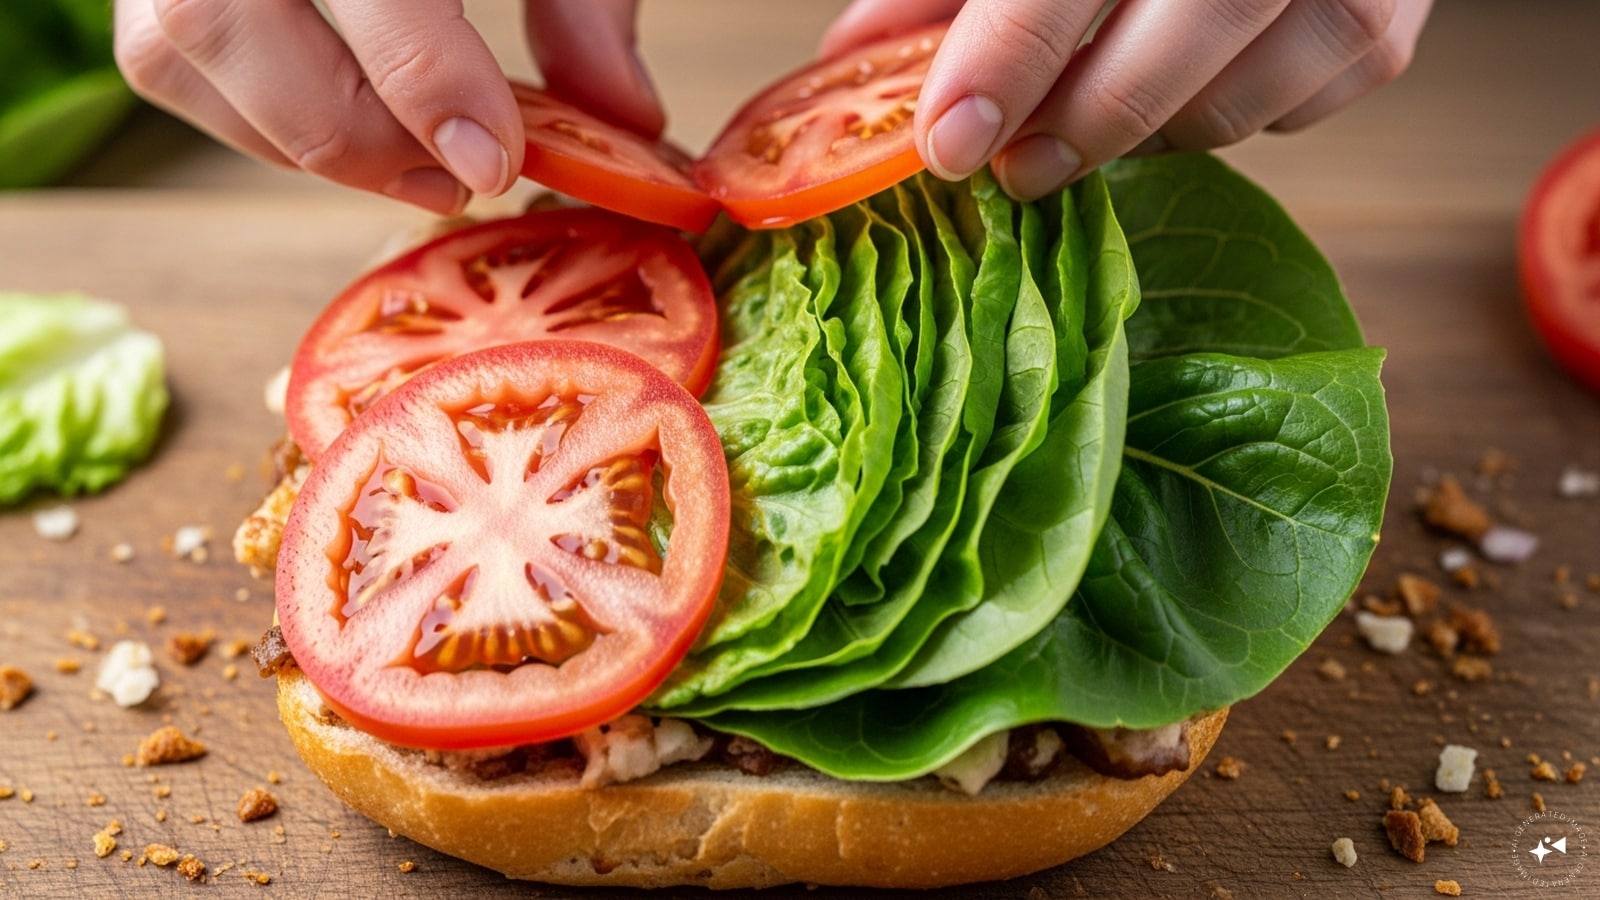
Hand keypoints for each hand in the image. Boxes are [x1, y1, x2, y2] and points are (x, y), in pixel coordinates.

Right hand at [113, 0, 661, 214]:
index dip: (426, 80)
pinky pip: (161, 59)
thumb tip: (625, 118)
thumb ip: (584, 2)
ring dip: (303, 142)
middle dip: (354, 132)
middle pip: (230, 20)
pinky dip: (253, 119)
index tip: (494, 161)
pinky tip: (348, 126)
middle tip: (458, 181)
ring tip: (413, 168)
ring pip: (182, 48)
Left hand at [823, 0, 1434, 199]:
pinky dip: (1225, 119)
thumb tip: (856, 58)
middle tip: (1014, 171)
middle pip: (1184, 34)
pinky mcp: (1391, 19)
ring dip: (1146, 134)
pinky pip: (1299, 109)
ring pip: (1239, 95)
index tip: (949, 141)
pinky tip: (1180, 89)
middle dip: (1083, 121)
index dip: (1008, 56)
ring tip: (1086, 124)